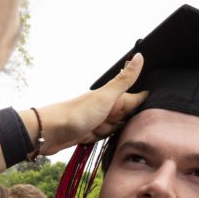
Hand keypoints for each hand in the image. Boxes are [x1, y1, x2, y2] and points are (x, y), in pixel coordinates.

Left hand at [30, 54, 148, 154]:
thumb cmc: (77, 114)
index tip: (149, 112)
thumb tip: (139, 56)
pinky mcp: (91, 134)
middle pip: (128, 119)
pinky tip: (93, 140)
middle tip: (107, 124)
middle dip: (124, 126)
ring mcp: (99, 121)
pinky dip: (101, 140)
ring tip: (95, 131)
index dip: (144, 106)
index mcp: (114, 97)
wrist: (49, 131)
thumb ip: (124, 80)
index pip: (138, 100)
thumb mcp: (106, 96)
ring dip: (110, 134)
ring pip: (117, 131)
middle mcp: (108, 107)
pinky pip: (104, 138)